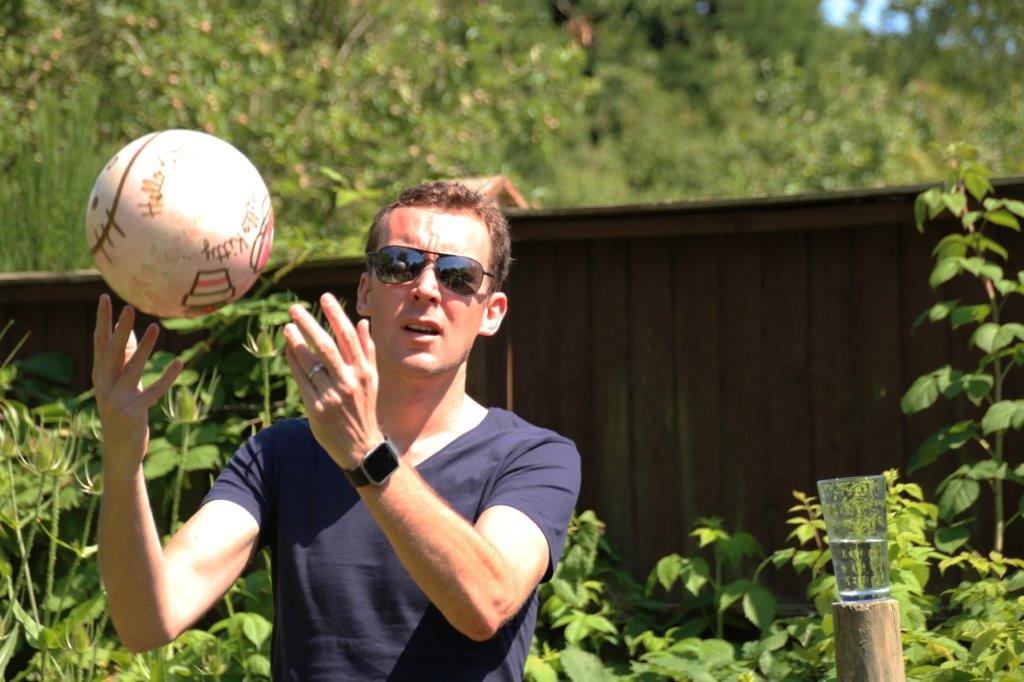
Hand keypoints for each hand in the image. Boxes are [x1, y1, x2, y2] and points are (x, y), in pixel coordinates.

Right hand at [91, 295, 181, 475]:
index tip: (104, 298)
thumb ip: (125, 360)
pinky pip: (153, 391)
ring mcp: (118, 400)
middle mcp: (104, 386)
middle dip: (119, 329)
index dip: (103, 321)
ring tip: (154, 326)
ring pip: (133, 369)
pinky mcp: (134, 412)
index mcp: (100, 376)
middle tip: (128, 307)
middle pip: (112, 352)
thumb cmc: (123, 410)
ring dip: (145, 348)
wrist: (120, 451)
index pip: (100, 342)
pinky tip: (180, 362)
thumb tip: (130, 331)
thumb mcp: (120, 384)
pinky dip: (167, 377)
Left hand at [283, 293, 381, 469]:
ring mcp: (332, 395)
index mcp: (364, 372)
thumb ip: (367, 351)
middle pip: (326, 346)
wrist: (360, 446)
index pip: (348, 337)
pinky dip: (294, 362)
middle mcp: (349, 382)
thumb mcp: (372, 379)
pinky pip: (302, 379)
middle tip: (295, 309)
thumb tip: (362, 323)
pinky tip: (288, 349)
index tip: (325, 297)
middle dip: (309, 325)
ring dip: (297, 342)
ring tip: (288, 327)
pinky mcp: (316, 408)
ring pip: (310, 362)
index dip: (336, 315)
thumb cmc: (365, 408)